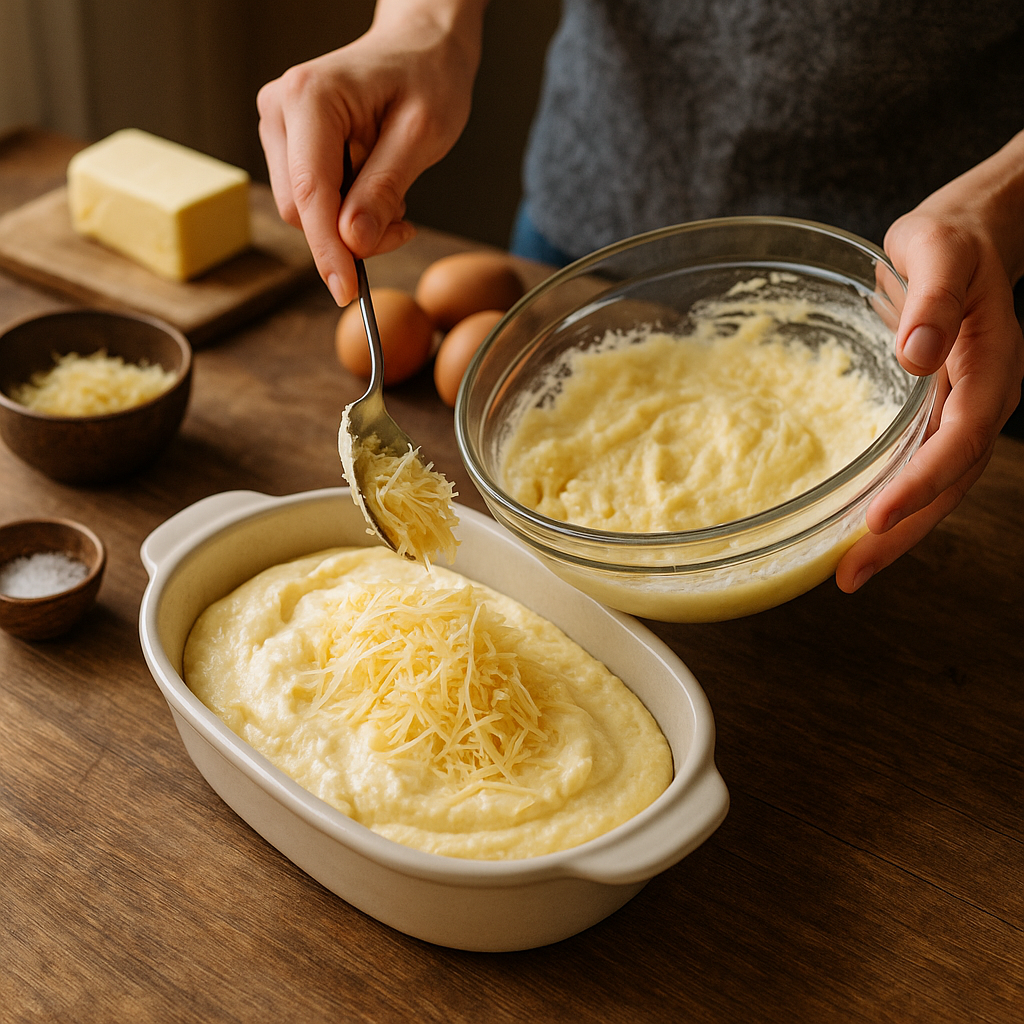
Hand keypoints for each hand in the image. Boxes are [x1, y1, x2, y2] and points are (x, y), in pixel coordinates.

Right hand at [256, 0, 487, 305]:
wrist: (421, 46)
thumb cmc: (427, 77)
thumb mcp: (422, 136)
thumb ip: (385, 190)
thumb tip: (354, 243)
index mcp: (310, 97)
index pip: (309, 194)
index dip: (328, 250)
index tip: (347, 292)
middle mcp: (281, 109)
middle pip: (300, 209)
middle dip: (348, 235)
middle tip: (403, 225)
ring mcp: (279, 126)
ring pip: (303, 211)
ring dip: (349, 224)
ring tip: (394, 196)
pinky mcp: (288, 144)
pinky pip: (310, 201)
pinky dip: (345, 212)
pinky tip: (375, 189)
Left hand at [836, 131, 1023, 592]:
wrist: (969, 236)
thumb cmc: (953, 239)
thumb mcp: (941, 249)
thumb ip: (935, 297)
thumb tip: (918, 353)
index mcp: (991, 370)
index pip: (958, 442)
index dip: (920, 484)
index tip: (877, 519)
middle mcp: (980, 402)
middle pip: (949, 484)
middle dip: (903, 533)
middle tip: (850, 575)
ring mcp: (961, 412)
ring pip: (936, 486)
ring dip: (897, 532)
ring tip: (848, 571)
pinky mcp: (936, 414)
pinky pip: (918, 468)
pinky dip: (893, 502)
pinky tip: (858, 528)